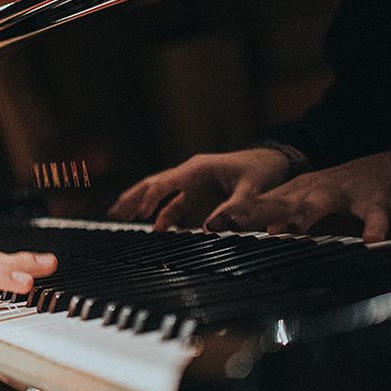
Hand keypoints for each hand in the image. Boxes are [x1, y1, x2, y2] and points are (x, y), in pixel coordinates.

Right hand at [108, 147, 291, 229]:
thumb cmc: (262, 171)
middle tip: (115, 212)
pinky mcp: (199, 192)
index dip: (150, 197)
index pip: (166, 182)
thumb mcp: (251, 190)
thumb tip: (209, 229)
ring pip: (160, 192)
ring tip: (122, 216)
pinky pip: (175, 202)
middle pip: (155, 183)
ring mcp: (193, 182)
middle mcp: (191, 173)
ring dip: (142, 204)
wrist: (276, 161)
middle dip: (134, 197)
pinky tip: (154, 227)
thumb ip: (232, 210)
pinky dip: (162, 213)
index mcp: (198, 168)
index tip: (137, 213)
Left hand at [206, 132, 390, 241]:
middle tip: (223, 226)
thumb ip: (285, 223)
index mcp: (296, 193)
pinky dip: (374, 227)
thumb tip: (257, 244)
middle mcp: (313, 190)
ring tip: (292, 231)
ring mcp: (344, 193)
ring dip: (304, 216)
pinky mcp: (377, 199)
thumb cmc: (347, 193)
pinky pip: (375, 215)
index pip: (256, 204)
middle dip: (249, 214)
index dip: (230, 217)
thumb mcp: (312, 204)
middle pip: (277, 201)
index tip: (205, 231)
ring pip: (320, 203)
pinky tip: (373, 242)